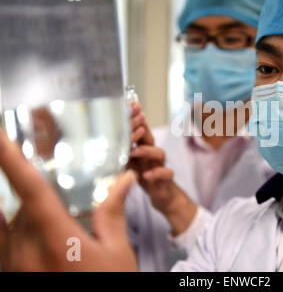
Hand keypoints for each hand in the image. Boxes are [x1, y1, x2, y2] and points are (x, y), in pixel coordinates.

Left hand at [0, 131, 136, 271]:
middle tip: (53, 193)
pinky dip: (8, 225)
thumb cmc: (109, 287)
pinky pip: (2, 240)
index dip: (9, 158)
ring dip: (24, 214)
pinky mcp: (11, 273)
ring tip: (54, 224)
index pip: (29, 189)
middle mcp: (26, 251)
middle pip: (19, 206)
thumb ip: (112, 213)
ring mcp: (13, 265)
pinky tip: (21, 221)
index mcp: (57, 239)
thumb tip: (123, 180)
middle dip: (33, 193)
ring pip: (7, 224)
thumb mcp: (116, 253)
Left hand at [128, 103, 196, 235]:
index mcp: (143, 149)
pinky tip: (146, 175)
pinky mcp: (166, 179)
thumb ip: (121, 154)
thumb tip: (100, 145)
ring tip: (135, 151)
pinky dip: (156, 173)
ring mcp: (160, 165)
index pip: (139, 130)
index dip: (136, 118)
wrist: (162, 194)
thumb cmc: (144, 176)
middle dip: (144, 126)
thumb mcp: (130, 164)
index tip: (131, 104)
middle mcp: (152, 154)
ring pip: (160, 153)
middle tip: (137, 118)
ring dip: (147, 151)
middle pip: (150, 136)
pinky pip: (166, 173)